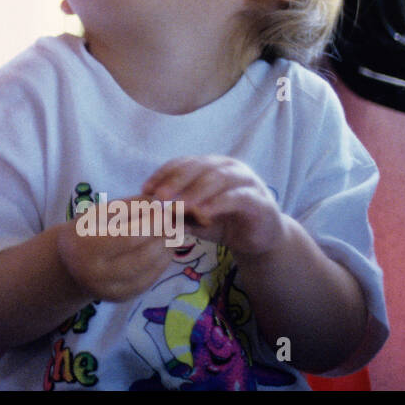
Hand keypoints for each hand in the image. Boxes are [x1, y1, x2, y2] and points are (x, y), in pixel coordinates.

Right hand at [55, 198, 172, 302]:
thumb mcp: (98, 213)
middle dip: (162, 238)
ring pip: (148, 271)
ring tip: (172, 235)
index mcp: (85, 247)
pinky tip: (165, 250)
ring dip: (166, 250)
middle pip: (141, 256)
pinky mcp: (120, 298)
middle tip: (173, 224)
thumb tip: (159, 203)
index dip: (151, 224)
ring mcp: (108, 290)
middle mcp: (95, 274)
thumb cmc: (85, 231)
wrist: (69, 264)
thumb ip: (128, 206)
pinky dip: (161, 265)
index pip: (128, 237)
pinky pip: (147, 282)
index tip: (164, 211)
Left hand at [142, 156, 285, 259]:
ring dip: (196, 191)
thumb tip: (148, 212)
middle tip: (159, 197)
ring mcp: (245, 181)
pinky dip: (218, 203)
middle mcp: (227, 167)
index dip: (162, 174)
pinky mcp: (259, 199)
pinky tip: (202, 214)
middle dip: (175, 181)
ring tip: (178, 206)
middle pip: (198, 167)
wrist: (259, 240)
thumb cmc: (222, 224)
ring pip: (217, 178)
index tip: (145, 190)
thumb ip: (176, 213)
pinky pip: (236, 197)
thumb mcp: (193, 219)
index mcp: (209, 166)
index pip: (182, 164)